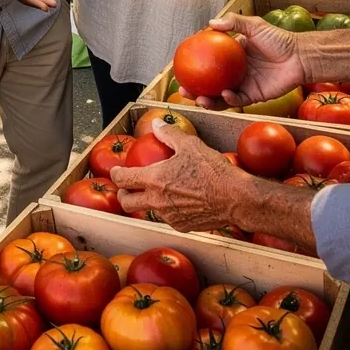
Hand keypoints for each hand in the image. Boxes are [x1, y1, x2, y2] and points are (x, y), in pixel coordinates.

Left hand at [110, 124, 241, 231]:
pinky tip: (179, 202)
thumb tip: (157, 124)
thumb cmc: (212, 170)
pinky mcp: (182, 226)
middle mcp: (157, 201)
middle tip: (127, 189)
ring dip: (148, 203)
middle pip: (127, 203)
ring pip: (149, 211)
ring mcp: (169, 216)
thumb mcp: (190, 145)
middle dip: (123, 195)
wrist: (234, 198)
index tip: (116, 172)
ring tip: (157, 193)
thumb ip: (169, 134)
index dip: (115, 174)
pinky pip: (169, 218)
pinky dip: (169, 210)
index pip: (123, 179)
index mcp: (154, 179)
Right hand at [179, 13, 303, 107]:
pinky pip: (237, 101)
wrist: (300, 57)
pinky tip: (224, 94)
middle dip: (195, 89)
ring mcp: (243, 85)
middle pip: (210, 83)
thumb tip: (210, 23)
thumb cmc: (280, 40)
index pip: (209, 61)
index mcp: (233, 55)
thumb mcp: (255, 26)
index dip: (195, 64)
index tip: (181, 65)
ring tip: (199, 100)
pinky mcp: (253, 96)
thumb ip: (234, 23)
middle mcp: (235, 72)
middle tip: (183, 89)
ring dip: (208, 101)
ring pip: (220, 97)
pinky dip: (229, 99)